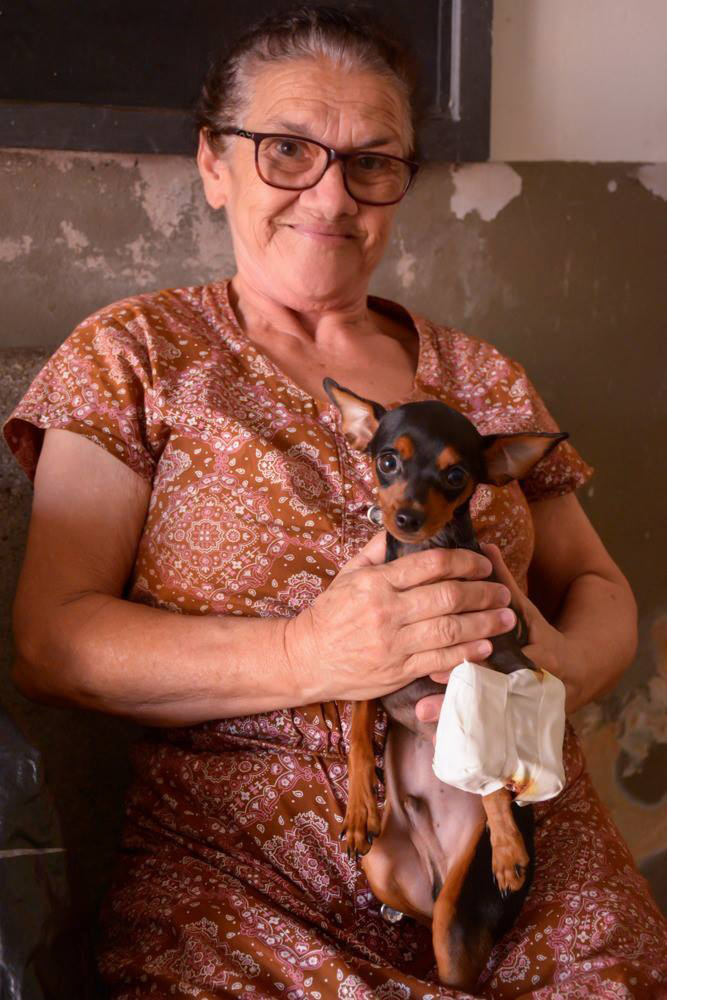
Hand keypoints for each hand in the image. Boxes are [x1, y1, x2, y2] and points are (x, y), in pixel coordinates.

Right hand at [285, 532, 515, 702]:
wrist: (307, 658)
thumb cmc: (330, 614)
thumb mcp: (348, 574)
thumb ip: (377, 551)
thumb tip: (402, 529)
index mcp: (377, 582)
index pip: (430, 565)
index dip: (463, 562)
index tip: (483, 564)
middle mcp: (388, 610)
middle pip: (447, 597)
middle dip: (483, 592)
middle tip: (504, 592)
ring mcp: (394, 643)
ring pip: (450, 629)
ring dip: (484, 622)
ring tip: (506, 617)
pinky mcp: (398, 671)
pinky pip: (441, 660)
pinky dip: (467, 652)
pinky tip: (486, 645)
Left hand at [415, 542, 568, 724]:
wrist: (582, 669)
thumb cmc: (542, 633)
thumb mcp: (525, 608)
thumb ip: (502, 582)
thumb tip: (481, 546)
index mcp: (540, 654)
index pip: (500, 659)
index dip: (469, 663)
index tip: (436, 669)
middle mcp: (533, 685)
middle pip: (491, 695)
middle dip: (455, 699)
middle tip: (419, 707)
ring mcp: (526, 706)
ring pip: (488, 715)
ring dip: (454, 717)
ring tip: (421, 718)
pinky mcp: (517, 720)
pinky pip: (487, 728)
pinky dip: (464, 730)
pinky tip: (435, 735)